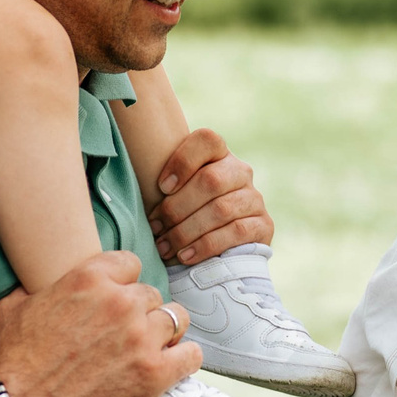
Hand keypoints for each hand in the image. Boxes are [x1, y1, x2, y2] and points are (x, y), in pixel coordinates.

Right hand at [0, 251, 199, 396]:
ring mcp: (141, 338)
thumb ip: (32, 287)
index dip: (124, 281)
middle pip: (151, 294)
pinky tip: (173, 364)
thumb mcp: (12, 308)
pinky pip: (190, 355)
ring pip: (176, 319)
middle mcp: (120, 303)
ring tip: (152, 346)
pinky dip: (184, 358)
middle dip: (140, 312)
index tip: (119, 297)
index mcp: (89, 279)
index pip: (130, 263)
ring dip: (165, 332)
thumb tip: (35, 282)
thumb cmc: (15, 361)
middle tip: (127, 332)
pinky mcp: (155, 373)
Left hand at [148, 129, 274, 265]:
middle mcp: (240, 171)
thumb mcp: (175, 195)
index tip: (161, 187)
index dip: (183, 161)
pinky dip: (206, 246)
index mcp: (219, 155)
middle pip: (211, 180)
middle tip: (156, 228)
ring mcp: (254, 198)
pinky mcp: (264, 225)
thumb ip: (163, 185)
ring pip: (221, 209)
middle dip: (177, 208)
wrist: (221, 249)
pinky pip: (236, 232)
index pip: (207, 140)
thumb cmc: (186, 216)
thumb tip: (132, 191)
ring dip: (186, 231)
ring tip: (165, 247)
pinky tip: (185, 256)